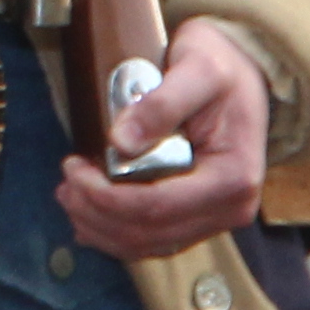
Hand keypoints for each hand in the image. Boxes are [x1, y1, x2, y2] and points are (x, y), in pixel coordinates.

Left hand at [53, 15, 268, 260]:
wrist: (245, 71)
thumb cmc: (222, 66)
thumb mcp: (197, 69)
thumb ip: (160, 104)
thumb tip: (121, 140)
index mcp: (233, 177)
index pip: (157, 207)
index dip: (105, 197)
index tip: (73, 169)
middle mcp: (231, 207)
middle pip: (149, 232)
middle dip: (96, 213)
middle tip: (64, 183)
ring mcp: (217, 216)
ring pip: (149, 243)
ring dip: (102, 228)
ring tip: (69, 197)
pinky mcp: (201, 216)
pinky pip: (155, 238)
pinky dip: (117, 232)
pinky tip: (89, 216)